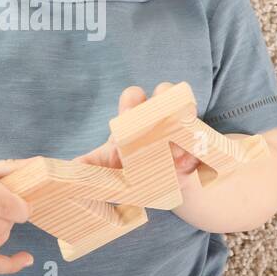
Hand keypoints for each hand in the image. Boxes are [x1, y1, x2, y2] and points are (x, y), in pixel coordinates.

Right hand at [0, 155, 34, 273]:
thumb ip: (8, 169)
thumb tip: (41, 165)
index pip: (8, 206)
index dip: (23, 208)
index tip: (22, 204)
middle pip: (3, 226)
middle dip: (10, 218)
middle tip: (3, 207)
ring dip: (3, 234)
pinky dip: (8, 265)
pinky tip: (25, 260)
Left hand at [73, 83, 200, 182]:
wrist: (156, 183)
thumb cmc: (126, 167)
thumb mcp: (107, 166)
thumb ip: (91, 166)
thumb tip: (72, 168)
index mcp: (135, 116)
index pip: (134, 96)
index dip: (132, 104)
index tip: (128, 118)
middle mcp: (160, 115)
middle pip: (165, 92)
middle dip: (163, 99)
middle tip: (157, 117)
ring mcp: (182, 129)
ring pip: (188, 111)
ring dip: (184, 125)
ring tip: (175, 151)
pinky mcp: (199, 147)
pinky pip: (203, 140)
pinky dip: (197, 151)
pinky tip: (188, 164)